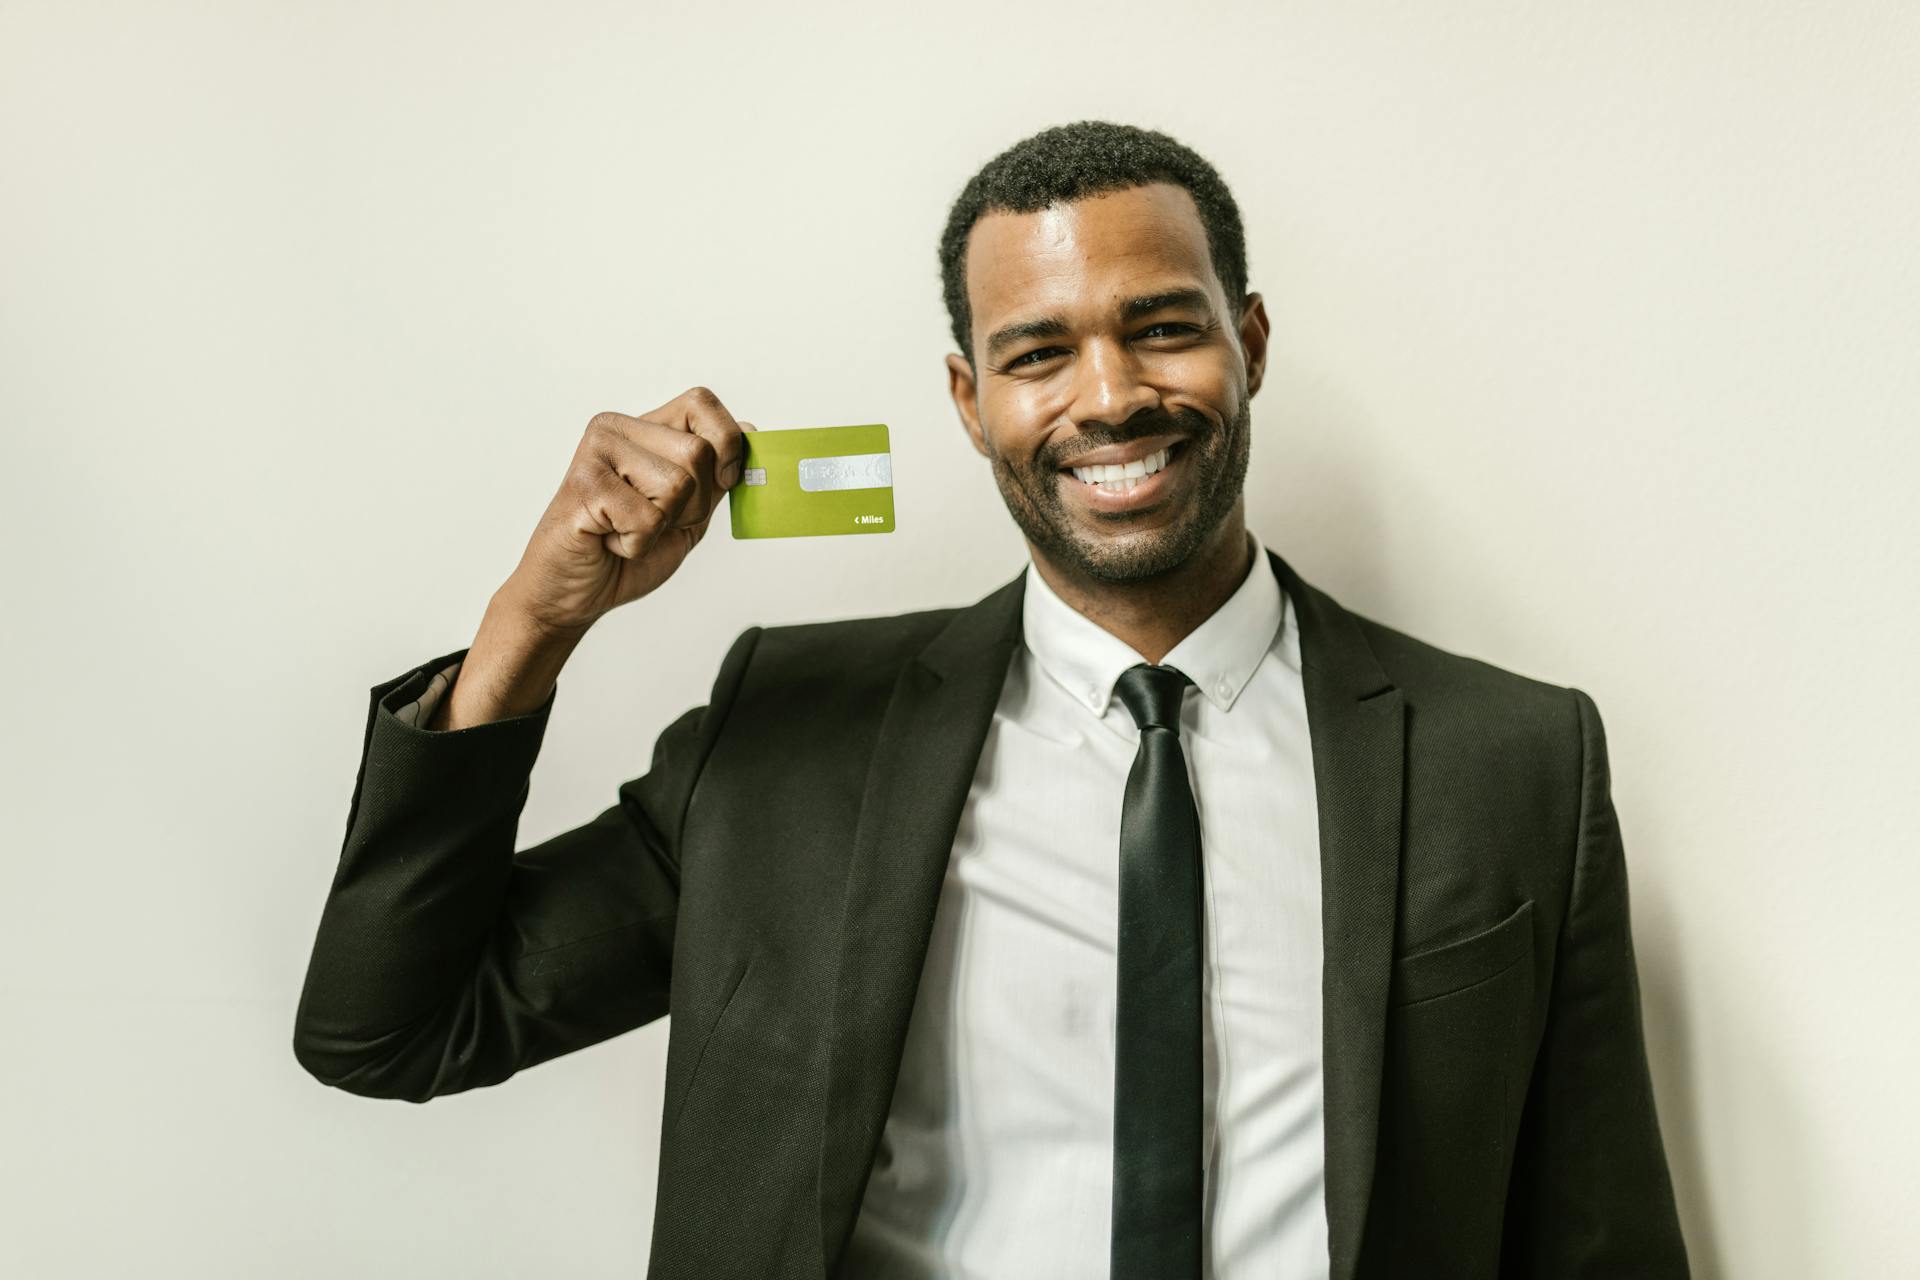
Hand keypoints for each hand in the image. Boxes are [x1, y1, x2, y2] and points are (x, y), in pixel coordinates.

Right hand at [497, 386, 755, 635]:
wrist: (573, 593)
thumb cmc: (624, 554)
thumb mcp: (689, 512)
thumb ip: (716, 475)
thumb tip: (752, 432)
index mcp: (643, 428)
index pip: (701, 403)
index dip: (726, 444)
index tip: (722, 479)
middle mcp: (615, 429)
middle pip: (698, 452)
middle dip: (694, 505)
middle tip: (654, 521)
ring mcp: (595, 453)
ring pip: (678, 484)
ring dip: (663, 525)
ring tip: (628, 530)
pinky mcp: (583, 485)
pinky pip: (646, 518)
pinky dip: (637, 545)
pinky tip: (610, 540)